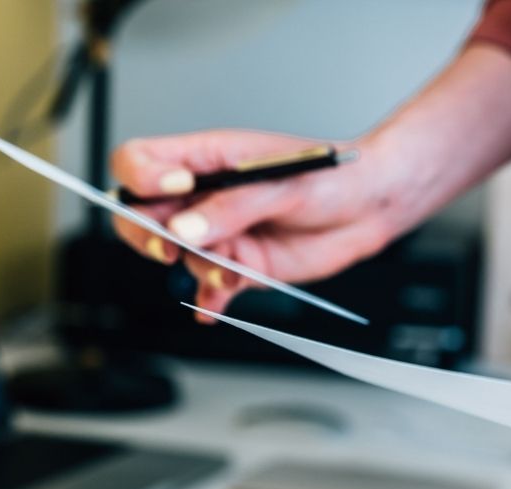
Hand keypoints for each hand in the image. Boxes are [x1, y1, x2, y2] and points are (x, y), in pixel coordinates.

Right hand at [109, 47, 510, 323]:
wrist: (371, 207)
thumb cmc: (332, 176)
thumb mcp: (282, 185)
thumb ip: (232, 207)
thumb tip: (184, 229)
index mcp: (207, 159)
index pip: (139, 162)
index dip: (141, 180)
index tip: (171, 194)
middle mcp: (205, 197)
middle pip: (140, 215)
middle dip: (148, 236)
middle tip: (174, 250)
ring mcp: (220, 233)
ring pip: (176, 257)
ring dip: (196, 269)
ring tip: (232, 271)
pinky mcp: (240, 265)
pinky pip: (206, 288)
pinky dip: (206, 300)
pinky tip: (213, 306)